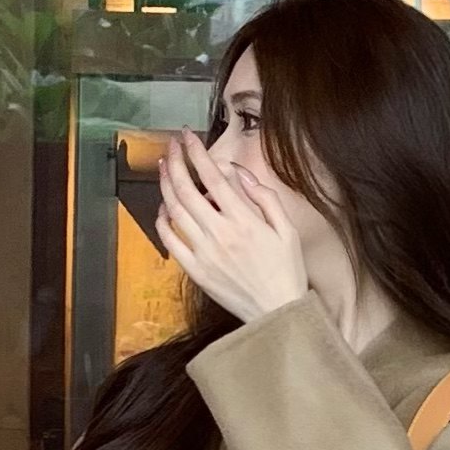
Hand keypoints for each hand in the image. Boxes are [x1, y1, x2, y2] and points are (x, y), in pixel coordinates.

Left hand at [156, 130, 312, 322]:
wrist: (277, 313)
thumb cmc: (286, 271)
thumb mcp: (287, 229)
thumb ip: (264, 197)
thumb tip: (238, 173)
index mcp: (245, 221)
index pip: (213, 178)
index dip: (197, 153)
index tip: (188, 136)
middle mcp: (220, 234)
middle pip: (188, 189)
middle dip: (177, 161)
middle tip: (172, 144)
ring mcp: (204, 253)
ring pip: (175, 211)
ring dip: (166, 185)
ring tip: (165, 166)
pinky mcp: (195, 271)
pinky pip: (171, 240)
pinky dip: (162, 220)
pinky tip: (163, 207)